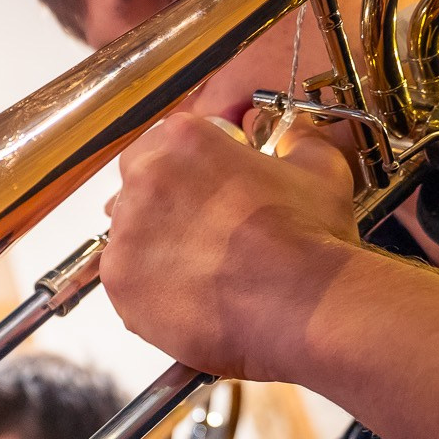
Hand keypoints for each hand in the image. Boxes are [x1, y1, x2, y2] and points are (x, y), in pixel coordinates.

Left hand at [102, 114, 361, 379]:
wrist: (303, 307)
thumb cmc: (311, 238)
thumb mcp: (320, 169)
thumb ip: (298, 140)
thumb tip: (295, 131)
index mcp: (184, 141)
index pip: (167, 142)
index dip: (189, 167)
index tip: (208, 187)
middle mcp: (144, 179)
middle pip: (139, 184)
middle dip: (165, 203)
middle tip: (204, 230)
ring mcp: (126, 232)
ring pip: (130, 234)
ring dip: (156, 246)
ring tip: (203, 270)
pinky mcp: (119, 282)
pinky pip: (126, 279)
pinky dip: (150, 288)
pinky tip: (189, 296)